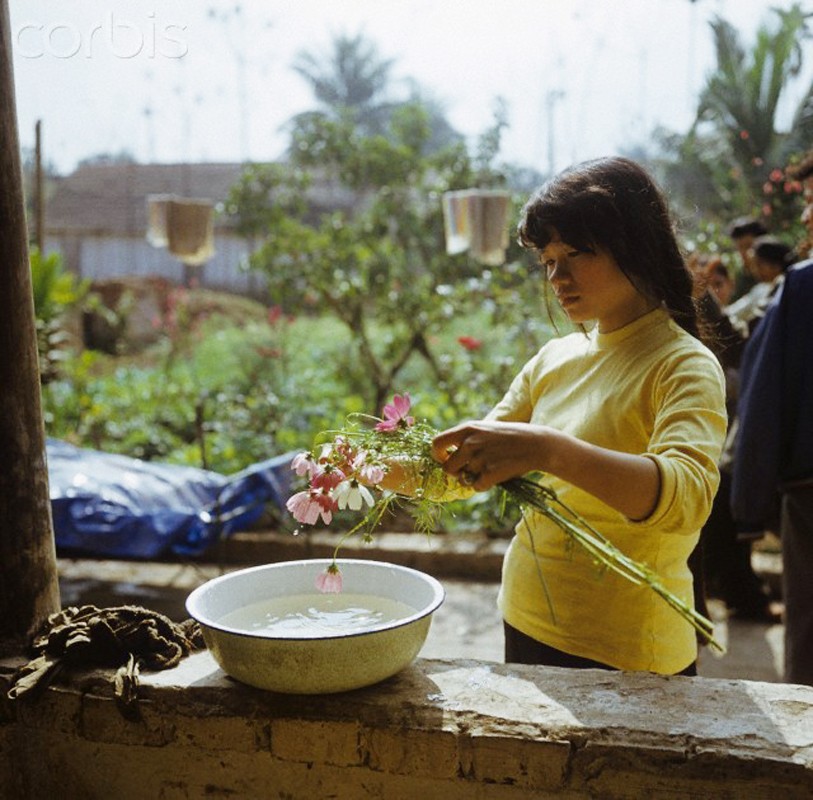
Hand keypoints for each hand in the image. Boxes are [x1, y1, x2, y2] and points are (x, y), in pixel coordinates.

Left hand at [431, 420, 548, 490]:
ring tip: (489, 469)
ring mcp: (480, 458)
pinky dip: (485, 485)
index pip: (436, 443)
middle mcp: (470, 443)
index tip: (445, 459)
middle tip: (468, 471)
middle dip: (456, 473)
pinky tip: (496, 475)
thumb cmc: (510, 437)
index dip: (437, 455)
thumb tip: (445, 454)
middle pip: (447, 468)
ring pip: (463, 479)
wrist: (536, 444)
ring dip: (473, 479)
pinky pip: (477, 487)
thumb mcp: (485, 429)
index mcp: (467, 429)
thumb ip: (466, 439)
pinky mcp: (490, 473)